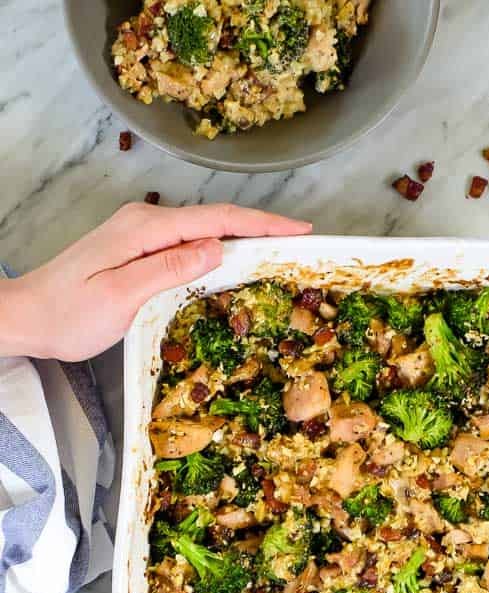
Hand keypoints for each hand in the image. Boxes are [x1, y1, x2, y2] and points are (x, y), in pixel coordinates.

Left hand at [0, 202, 310, 360]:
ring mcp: (140, 236)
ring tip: (278, 253)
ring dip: (241, 241)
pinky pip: (188, 245)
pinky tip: (232, 263)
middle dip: (260, 230)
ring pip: (203, 233)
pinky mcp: (137, 250)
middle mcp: (145, 224)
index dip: (262, 224)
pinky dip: (217, 251)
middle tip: (301, 244)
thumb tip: (215, 248)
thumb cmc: (68, 313)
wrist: (27, 316)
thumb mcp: (121, 296)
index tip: (300, 230)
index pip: (216, 220)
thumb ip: (168, 270)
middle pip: (215, 221)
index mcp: (146, 230)